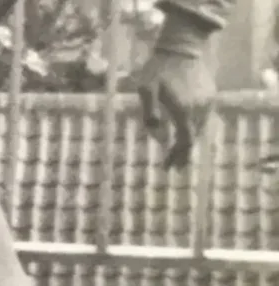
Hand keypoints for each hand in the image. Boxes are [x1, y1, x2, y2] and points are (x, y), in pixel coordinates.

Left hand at [135, 50, 215, 168]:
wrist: (182, 46)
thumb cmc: (158, 68)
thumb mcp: (146, 90)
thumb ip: (150, 114)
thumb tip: (158, 136)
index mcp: (183, 110)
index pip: (183, 141)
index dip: (177, 156)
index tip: (168, 167)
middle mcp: (199, 108)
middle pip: (193, 138)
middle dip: (183, 154)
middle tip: (174, 166)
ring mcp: (207, 101)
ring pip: (200, 129)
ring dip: (190, 142)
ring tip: (179, 154)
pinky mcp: (211, 94)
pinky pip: (204, 118)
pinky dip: (195, 130)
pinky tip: (188, 133)